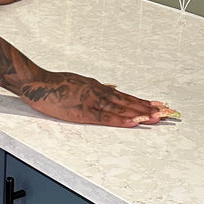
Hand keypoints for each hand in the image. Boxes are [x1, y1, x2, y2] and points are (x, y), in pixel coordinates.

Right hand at [20, 70, 178, 127]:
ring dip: (139, 113)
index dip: (141, 101)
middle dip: (147, 107)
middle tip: (166, 112)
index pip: (124, 96)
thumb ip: (95, 86)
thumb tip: (111, 87)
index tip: (156, 105)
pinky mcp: (83, 111)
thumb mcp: (78, 81)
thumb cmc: (53, 83)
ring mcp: (92, 101)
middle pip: (128, 101)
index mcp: (97, 87)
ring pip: (121, 109)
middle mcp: (99, 92)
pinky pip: (106, 117)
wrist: (38, 82)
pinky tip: (133, 122)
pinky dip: (121, 120)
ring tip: (156, 118)